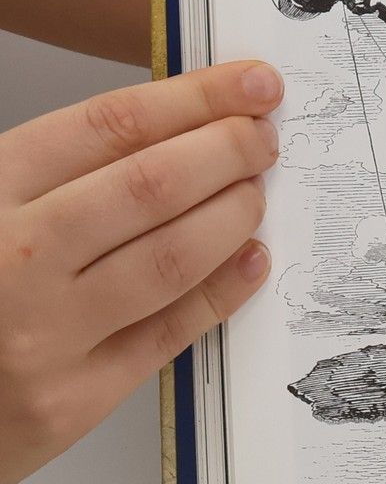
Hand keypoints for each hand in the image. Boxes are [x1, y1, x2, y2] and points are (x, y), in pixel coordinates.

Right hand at [0, 61, 280, 483]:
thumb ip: (47, 173)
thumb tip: (169, 125)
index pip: (108, 126)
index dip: (194, 98)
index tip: (249, 82)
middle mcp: (10, 260)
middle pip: (150, 185)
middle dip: (226, 151)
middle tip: (262, 136)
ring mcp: (42, 334)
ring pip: (171, 257)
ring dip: (232, 214)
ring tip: (257, 190)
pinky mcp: (70, 401)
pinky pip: (168, 333)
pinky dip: (222, 289)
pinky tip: (250, 258)